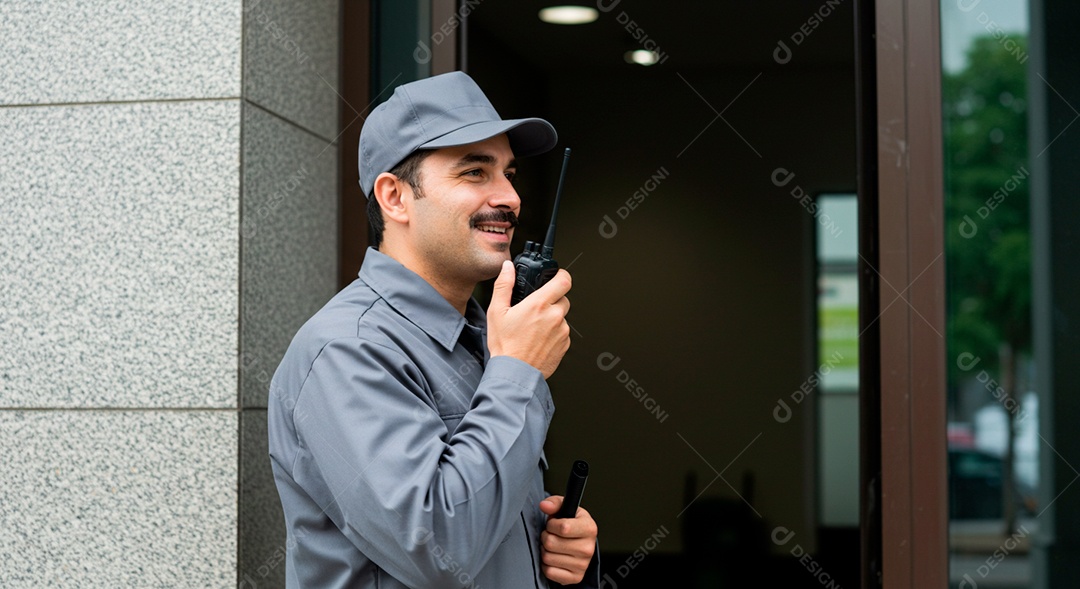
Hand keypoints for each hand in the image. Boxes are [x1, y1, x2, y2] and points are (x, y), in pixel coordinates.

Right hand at [486, 261, 571, 378]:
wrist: (515, 373)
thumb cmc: (505, 346)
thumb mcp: (497, 312)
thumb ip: (504, 286)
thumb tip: (508, 268)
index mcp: (539, 305)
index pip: (563, 280)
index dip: (561, 276)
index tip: (555, 277)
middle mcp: (554, 316)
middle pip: (563, 298)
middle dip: (552, 300)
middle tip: (536, 309)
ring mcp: (562, 331)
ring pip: (562, 316)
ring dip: (552, 318)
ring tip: (534, 329)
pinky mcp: (565, 345)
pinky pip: (563, 332)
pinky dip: (554, 333)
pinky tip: (539, 340)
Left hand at [538, 495, 597, 584]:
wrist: (581, 544)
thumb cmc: (572, 525)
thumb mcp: (566, 509)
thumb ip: (554, 503)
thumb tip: (544, 505)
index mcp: (589, 528)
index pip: (563, 527)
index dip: (552, 524)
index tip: (553, 524)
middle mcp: (588, 548)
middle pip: (551, 543)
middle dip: (546, 537)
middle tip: (552, 536)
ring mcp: (582, 565)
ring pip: (547, 557)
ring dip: (545, 551)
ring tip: (553, 546)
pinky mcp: (575, 577)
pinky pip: (549, 571)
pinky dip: (546, 565)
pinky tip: (554, 558)